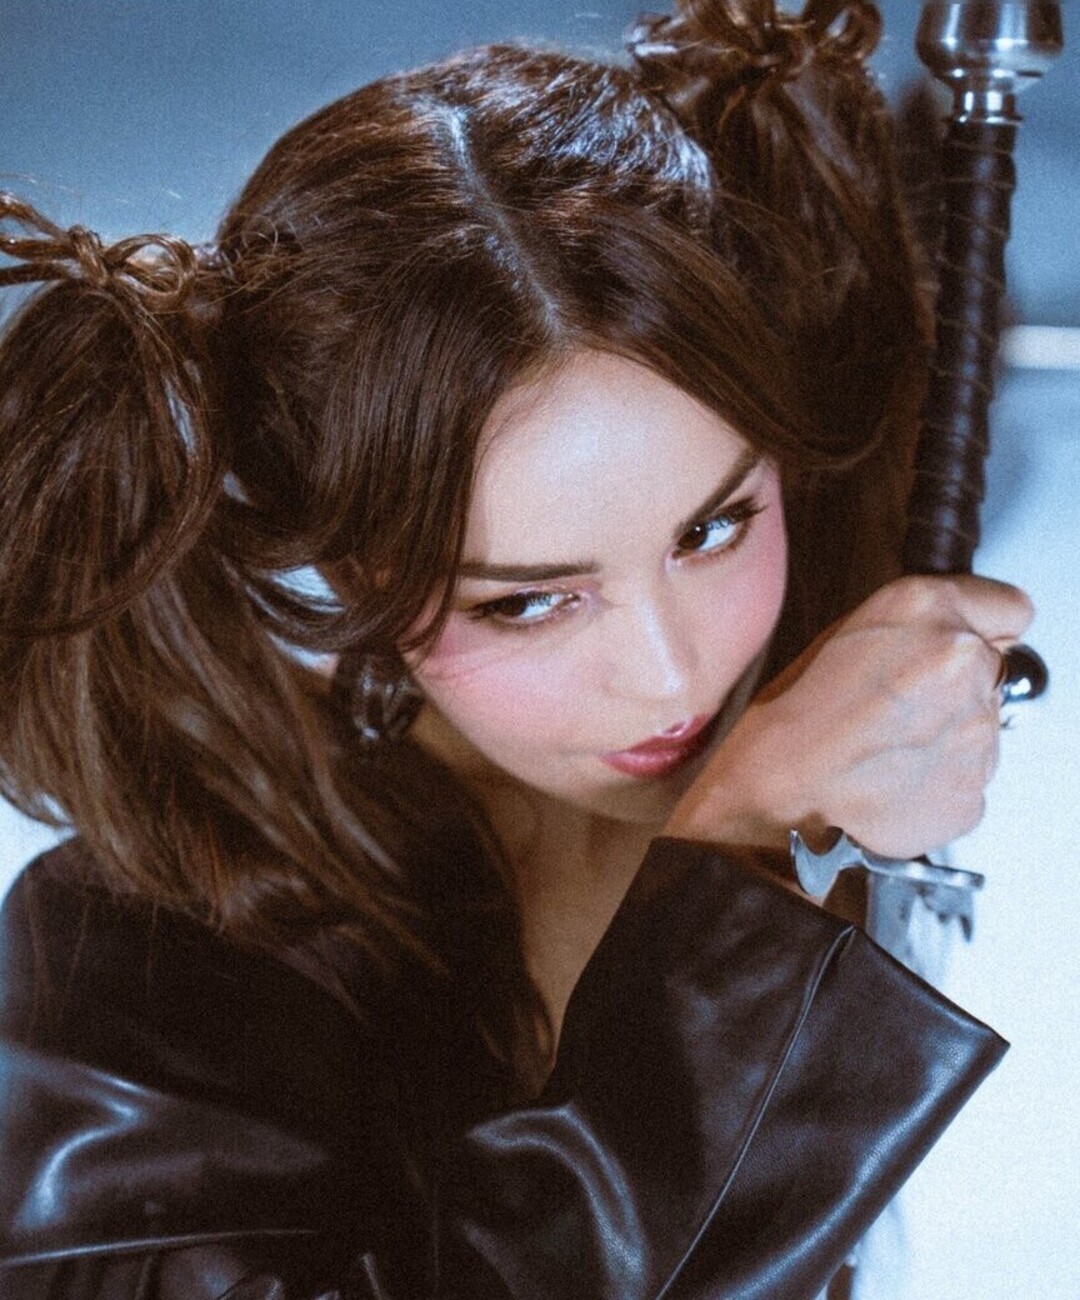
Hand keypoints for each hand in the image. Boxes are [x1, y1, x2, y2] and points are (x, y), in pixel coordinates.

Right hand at [666, 575, 1033, 860]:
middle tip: (899, 707)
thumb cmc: (786, 725)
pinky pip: (968, 777)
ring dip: (945, 735)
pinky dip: (937, 780)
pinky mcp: (974, 788)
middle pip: (994, 669)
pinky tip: (890, 781)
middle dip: (955, 686)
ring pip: (980, 726)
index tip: (965, 642)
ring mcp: (976, 730)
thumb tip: (938, 638)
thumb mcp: (837, 640)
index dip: (985, 628)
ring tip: (884, 749)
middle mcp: (962, 662)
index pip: (1010, 607)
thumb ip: (908, 629)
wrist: (776, 803)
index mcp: (925, 610)